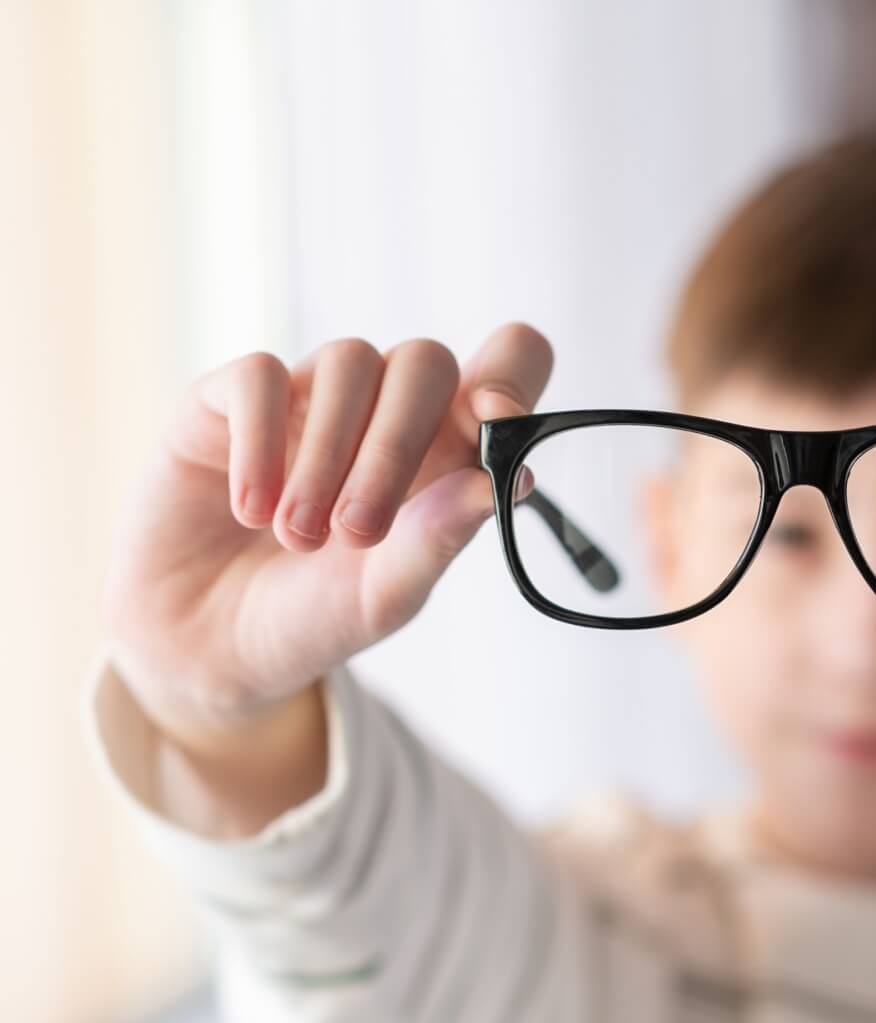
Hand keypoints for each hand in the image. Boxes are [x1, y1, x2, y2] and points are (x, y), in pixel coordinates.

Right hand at [103, 323, 551, 761]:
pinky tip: (251, 509)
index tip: (495, 418)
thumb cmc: (313, 616)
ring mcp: (307, 396)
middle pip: (424, 361)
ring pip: (348, 361)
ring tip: (299, 537)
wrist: (206, 651)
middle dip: (397, 444)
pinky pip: (259, 374)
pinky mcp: (228, 399)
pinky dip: (261, 441)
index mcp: (445, 448)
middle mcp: (383, 409)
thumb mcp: (386, 595)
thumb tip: (511, 479)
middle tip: (357, 532)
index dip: (512, 374)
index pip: (506, 364)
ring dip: (327, 455)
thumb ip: (442, 537)